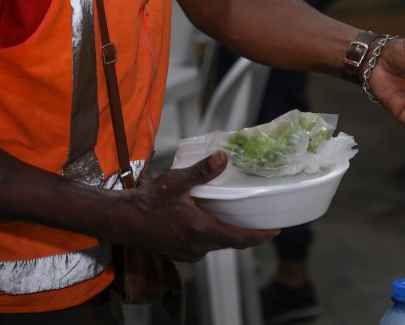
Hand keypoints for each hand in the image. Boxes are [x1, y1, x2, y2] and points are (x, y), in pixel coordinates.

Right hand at [119, 152, 278, 261]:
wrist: (123, 220)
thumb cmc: (148, 201)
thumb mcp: (176, 181)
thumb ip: (201, 171)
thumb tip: (223, 157)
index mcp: (201, 230)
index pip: (240, 239)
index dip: (260, 236)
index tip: (275, 231)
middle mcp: (198, 247)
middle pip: (232, 243)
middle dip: (248, 234)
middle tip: (261, 221)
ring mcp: (189, 253)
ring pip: (218, 245)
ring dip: (229, 235)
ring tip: (239, 219)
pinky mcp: (181, 254)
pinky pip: (205, 246)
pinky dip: (213, 237)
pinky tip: (212, 223)